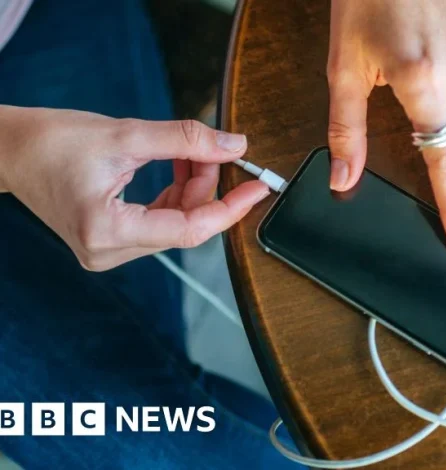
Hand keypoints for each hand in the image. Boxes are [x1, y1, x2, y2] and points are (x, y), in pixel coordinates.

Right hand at [0, 106, 267, 270]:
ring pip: (175, 224)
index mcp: (107, 231)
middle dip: (207, 186)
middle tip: (214, 149)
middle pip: (185, 225)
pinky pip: (159, 222)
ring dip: (192, 189)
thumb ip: (185, 140)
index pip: (190, 230)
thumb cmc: (50, 141)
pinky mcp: (109, 241)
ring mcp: (108, 251)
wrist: (8, 150)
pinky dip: (175, 195)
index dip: (231, 208)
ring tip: (190, 152)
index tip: (258, 188)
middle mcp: (108, 252)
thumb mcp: (124, 134)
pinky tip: (177, 167)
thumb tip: (234, 146)